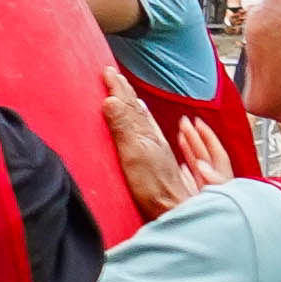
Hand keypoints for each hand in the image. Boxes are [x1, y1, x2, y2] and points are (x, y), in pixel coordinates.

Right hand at [103, 82, 208, 219]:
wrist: (173, 209)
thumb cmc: (155, 187)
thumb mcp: (134, 154)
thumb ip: (123, 128)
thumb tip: (111, 100)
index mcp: (144, 134)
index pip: (129, 104)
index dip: (118, 88)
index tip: (107, 72)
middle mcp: (152, 138)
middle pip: (137, 109)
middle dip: (125, 92)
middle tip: (114, 76)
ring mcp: (155, 150)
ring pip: (144, 120)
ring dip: (133, 105)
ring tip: (128, 95)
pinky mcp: (156, 163)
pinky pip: (149, 133)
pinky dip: (144, 123)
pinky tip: (144, 125)